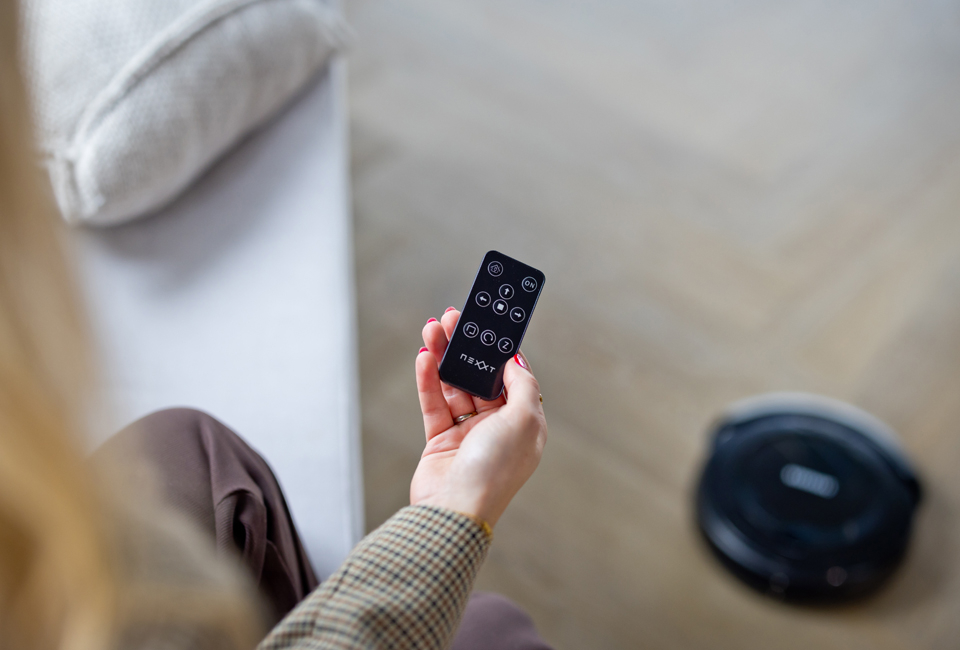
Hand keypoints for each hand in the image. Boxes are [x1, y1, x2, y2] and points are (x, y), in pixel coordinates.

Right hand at [411, 308, 546, 527]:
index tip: (489, 327)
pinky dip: (428, 379)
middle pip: (480, 378)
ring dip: (444, 357)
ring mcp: (467, 435)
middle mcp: (497, 428)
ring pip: (454, 386)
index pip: (513, 378)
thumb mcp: (524, 420)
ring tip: (432, 328)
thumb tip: (516, 360)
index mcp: (524, 425)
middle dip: (467, 347)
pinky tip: (424, 356)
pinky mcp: (440, 442)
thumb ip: (522, 385)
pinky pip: (434, 403)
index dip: (500, 352)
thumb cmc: (494, 470)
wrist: (454, 511)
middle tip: (453, 318)